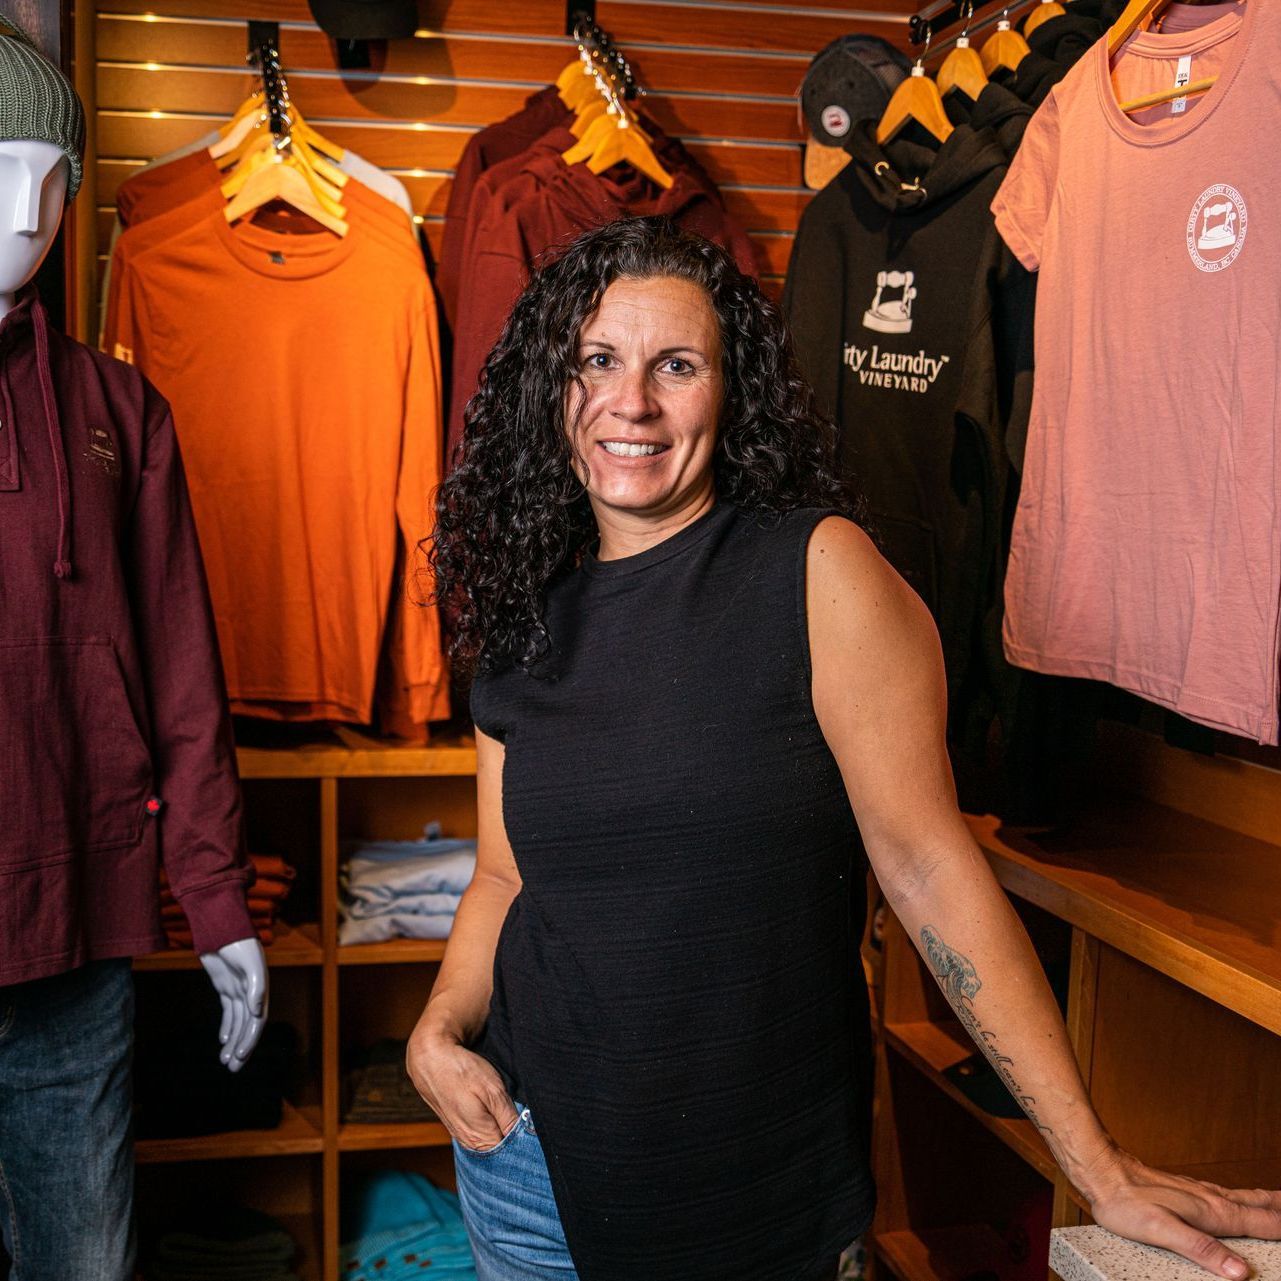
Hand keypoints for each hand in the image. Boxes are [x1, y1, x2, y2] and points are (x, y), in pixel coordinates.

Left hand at [199, 937, 268, 1071]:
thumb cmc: (237, 941)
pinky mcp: (226, 986)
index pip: (256, 1021)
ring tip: (225, 1061)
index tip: (240, 1056)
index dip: (249, 1040)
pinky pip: (228, 1012)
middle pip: (247, 1026)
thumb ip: (255, 984)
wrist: (221, 925)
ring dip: (233, 1041)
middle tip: (232, 1068)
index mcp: (259, 989)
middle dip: (241, 1047)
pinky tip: (223, 1040)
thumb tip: (257, 1010)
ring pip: (237, 1022)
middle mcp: (251, 992)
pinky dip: (226, 1026)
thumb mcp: (248, 961)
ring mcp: (238, 989)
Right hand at [405, 1024, 516, 1150]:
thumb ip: (509, 1118)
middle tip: (527, 1116)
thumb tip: (526, 1136)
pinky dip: (492, 1122)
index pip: (513, 1152)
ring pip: (493, 1138)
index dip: (526, 1139)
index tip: (534, 1126)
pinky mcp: (459, 1125)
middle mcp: (471, 1144)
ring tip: (509, 1107)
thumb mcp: (493, 1091)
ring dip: (504, 1127)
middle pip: (503, 1147)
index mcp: (481, 1140)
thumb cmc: (461, 1072)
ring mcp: (464, 1135)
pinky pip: (483, 1130)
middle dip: (517, 1135)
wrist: (430, 1059)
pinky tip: (495, 1108)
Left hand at [1081, 1145, 1280, 1277]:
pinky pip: (1227, 1195)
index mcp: (1214, 1212)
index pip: (1264, 1223)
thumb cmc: (1127, 1202)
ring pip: (1245, 1198)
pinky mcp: (1187, 1191)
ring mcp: (1200, 1193)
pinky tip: (1237, 1202)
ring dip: (1268, 1203)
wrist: (1103, 1172)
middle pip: (1260, 1205)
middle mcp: (1212, 1199)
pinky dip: (1245, 1200)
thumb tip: (1240, 1271)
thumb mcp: (1163, 1231)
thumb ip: (1202, 1250)